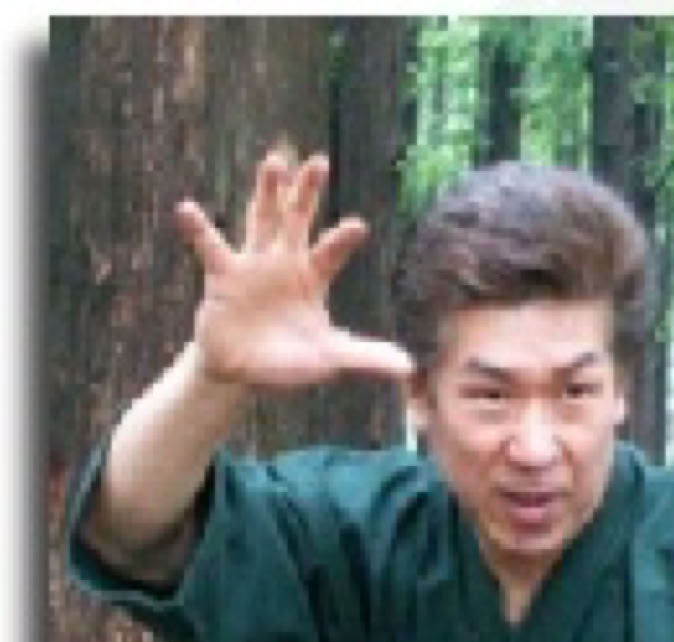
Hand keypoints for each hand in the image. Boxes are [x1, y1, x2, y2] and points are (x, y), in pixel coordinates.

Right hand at [175, 149, 413, 390]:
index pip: (331, 252)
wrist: (242, 370)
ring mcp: (252, 264)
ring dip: (266, 193)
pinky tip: (187, 210)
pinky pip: (210, 247)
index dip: (343, 240)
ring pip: (261, 220)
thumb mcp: (329, 358)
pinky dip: (198, 229)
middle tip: (319, 162)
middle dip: (307, 193)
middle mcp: (284, 262)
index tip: (359, 227)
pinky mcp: (222, 274)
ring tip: (273, 162)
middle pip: (297, 220)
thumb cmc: (288, 359)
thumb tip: (409, 368)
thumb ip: (366, 357)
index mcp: (311, 277)